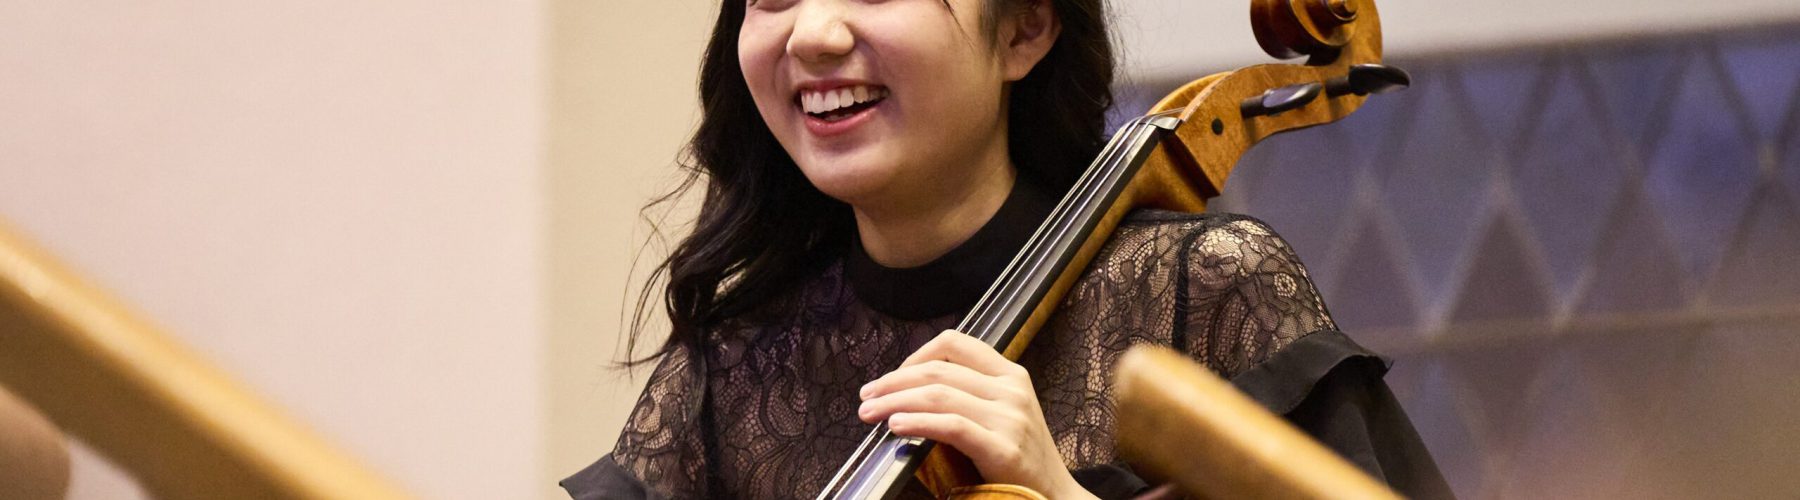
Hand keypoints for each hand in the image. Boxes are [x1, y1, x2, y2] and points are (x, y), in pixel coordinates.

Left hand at [858, 330, 1095, 498]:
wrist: (1054, 495)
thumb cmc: (1020, 459)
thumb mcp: (1003, 413)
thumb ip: (970, 394)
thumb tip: (911, 388)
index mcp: (1010, 374)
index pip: (954, 344)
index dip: (914, 355)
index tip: (891, 376)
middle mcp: (1012, 389)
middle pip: (938, 370)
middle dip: (893, 382)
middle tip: (867, 396)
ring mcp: (1010, 417)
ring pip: (938, 395)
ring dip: (894, 402)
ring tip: (870, 413)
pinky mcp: (1003, 448)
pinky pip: (950, 426)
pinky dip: (917, 422)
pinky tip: (896, 426)